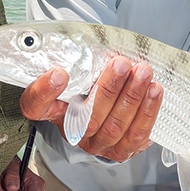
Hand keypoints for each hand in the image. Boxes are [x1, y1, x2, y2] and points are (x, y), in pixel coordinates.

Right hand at [19, 57, 162, 161]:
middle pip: (87, 119)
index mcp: (52, 111)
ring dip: (132, 98)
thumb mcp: (79, 73)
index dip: (44, 92)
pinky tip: (154, 91)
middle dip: (108, 90)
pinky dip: (147, 111)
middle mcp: (72, 132)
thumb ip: (79, 61)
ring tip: (143, 73)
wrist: (111, 110)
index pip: (35, 106)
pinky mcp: (121, 151)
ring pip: (114, 127)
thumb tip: (90, 39)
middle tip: (121, 64)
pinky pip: (136, 134)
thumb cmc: (93, 84)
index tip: (58, 73)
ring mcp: (97, 144)